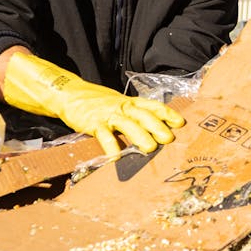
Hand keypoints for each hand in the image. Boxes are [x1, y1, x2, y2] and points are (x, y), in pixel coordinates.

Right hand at [2, 53, 183, 157]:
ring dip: (139, 136)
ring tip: (150, 149)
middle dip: (157, 126)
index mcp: (129, 102)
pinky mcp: (93, 123)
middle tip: (169, 139)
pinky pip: (103, 135)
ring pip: (126, 124)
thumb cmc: (98, 102)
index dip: (166, 113)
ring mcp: (107, 114)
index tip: (180, 122)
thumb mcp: (119, 103)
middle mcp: (121, 106)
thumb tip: (156, 129)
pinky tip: (116, 157)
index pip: (152, 105)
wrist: (69, 94)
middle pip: (142, 115)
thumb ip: (134, 114)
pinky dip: (110, 146)